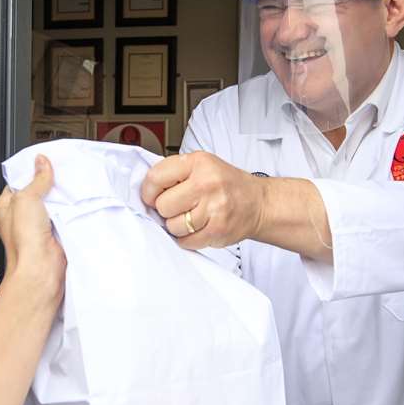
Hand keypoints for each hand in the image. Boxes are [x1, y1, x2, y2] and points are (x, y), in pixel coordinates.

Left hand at [0, 155, 63, 300]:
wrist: (41, 267)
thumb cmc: (23, 239)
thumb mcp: (26, 198)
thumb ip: (36, 179)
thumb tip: (41, 162)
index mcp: (4, 209)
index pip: (17, 184)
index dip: (29, 173)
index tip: (43, 162)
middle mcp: (20, 219)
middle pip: (36, 193)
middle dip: (47, 184)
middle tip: (58, 173)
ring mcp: (37, 227)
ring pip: (51, 204)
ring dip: (59, 198)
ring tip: (67, 187)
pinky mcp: (54, 233)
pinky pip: (63, 215)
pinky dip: (69, 210)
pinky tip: (73, 203)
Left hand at [141, 152, 266, 250]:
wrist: (258, 203)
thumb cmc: (226, 184)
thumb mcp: (202, 165)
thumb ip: (174, 173)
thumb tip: (145, 192)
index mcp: (198, 162)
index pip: (155, 178)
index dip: (149, 192)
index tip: (153, 197)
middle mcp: (207, 183)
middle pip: (163, 206)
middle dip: (167, 210)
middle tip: (180, 207)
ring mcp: (214, 208)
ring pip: (173, 226)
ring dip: (177, 226)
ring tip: (192, 217)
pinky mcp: (217, 229)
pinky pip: (186, 241)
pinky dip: (188, 238)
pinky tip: (199, 227)